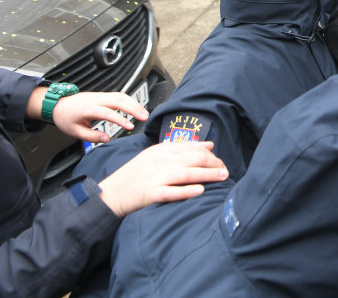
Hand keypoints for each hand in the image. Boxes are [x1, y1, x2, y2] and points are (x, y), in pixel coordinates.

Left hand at [51, 90, 149, 143]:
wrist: (58, 103)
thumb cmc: (65, 117)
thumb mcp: (74, 131)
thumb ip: (91, 136)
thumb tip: (106, 138)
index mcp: (88, 108)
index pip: (108, 112)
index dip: (120, 119)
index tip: (130, 126)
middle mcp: (96, 100)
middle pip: (119, 100)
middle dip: (134, 108)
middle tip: (145, 117)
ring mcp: (100, 96)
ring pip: (121, 96)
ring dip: (134, 103)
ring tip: (144, 113)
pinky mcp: (103, 96)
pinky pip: (119, 95)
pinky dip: (130, 100)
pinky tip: (136, 107)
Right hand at [97, 141, 227, 216]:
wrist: (112, 192)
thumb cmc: (135, 174)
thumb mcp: (157, 155)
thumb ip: (183, 148)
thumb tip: (209, 144)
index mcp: (162, 150)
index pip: (193, 147)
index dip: (210, 154)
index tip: (220, 161)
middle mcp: (161, 161)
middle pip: (194, 158)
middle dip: (214, 163)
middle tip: (225, 170)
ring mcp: (156, 177)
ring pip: (187, 173)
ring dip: (208, 174)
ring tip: (222, 177)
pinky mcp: (151, 193)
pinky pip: (171, 191)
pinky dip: (186, 190)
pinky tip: (200, 191)